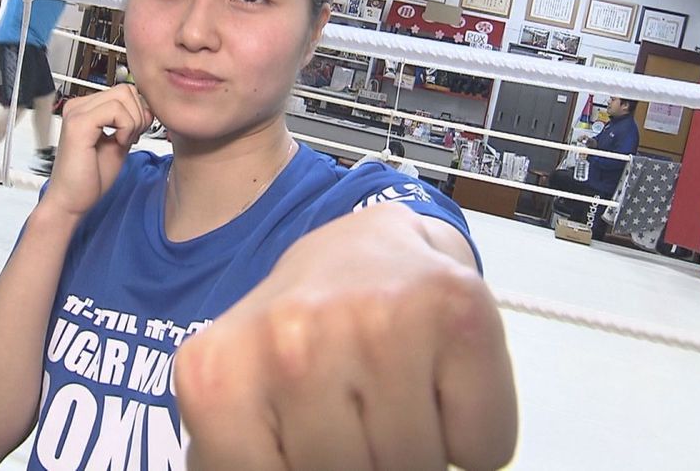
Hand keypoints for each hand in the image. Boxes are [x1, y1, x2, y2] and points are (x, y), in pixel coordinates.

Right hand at [41, 84, 152, 217]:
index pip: (125, 91)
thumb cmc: (90, 178)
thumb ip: (131, 123)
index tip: (132, 135)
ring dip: (133, 122)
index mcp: (85, 108)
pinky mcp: (78, 124)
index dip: (138, 112)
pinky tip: (118, 143)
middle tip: (129, 139)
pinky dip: (126, 127)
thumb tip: (148, 108)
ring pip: (124, 96)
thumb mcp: (119, 143)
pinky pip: (116, 111)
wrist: (72, 202)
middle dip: (138, 115)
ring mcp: (76, 112)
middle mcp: (78, 106)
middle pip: (126, 90)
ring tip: (122, 142)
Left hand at [175, 204, 516, 470]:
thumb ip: (246, 458)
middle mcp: (290, 340)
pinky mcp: (457, 308)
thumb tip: (296, 469)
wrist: (366, 250)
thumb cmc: (302, 337)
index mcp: (217, 377)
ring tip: (390, 395)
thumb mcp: (240, 400)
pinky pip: (483, 445)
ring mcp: (374, 320)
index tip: (300, 442)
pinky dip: (470, 435)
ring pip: (420, 467)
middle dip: (362, 464)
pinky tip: (434, 382)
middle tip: (354, 414)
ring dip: (417, 451)